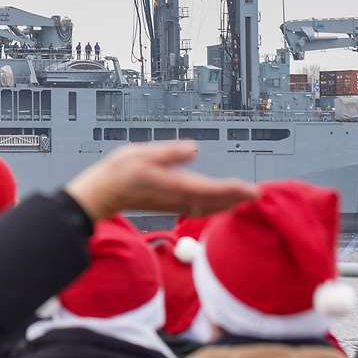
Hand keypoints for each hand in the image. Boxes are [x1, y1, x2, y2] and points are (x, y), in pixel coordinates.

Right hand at [65, 142, 258, 222]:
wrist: (99, 195)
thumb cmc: (116, 174)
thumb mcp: (141, 154)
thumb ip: (170, 153)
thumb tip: (194, 149)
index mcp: (174, 185)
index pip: (212, 190)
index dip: (235, 190)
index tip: (254, 190)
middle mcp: (176, 198)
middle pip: (214, 202)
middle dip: (237, 199)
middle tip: (257, 195)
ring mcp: (173, 204)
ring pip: (207, 208)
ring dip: (226, 204)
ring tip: (242, 199)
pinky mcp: (168, 204)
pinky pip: (197, 208)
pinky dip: (212, 207)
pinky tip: (216, 204)